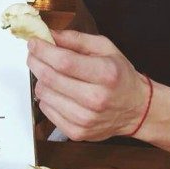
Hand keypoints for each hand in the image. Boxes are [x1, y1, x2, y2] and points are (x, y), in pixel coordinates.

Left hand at [27, 29, 149, 140]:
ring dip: (40, 80)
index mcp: (106, 74)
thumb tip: (49, 35)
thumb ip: (76, 39)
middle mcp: (96, 99)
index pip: (64, 61)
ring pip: (44, 95)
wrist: (136, 109)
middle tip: (34, 54)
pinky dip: (46, 97)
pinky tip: (57, 91)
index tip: (33, 42)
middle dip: (35, 61)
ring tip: (49, 73)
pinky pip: (46, 111)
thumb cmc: (119, 75)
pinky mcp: (77, 133)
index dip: (43, 50)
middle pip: (51, 78)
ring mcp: (86, 119)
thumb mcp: (105, 48)